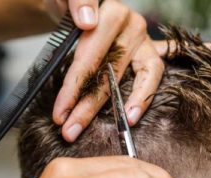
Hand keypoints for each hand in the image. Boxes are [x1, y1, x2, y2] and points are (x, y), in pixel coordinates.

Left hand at [44, 0, 163, 141]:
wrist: (78, 4)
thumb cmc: (69, 5)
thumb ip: (77, 1)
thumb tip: (88, 21)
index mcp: (110, 13)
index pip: (89, 57)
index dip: (73, 88)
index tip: (59, 114)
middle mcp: (130, 26)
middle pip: (106, 72)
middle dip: (86, 106)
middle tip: (69, 131)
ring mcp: (141, 40)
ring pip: (128, 78)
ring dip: (111, 108)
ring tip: (100, 129)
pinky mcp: (147, 51)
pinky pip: (150, 75)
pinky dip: (143, 96)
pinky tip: (131, 116)